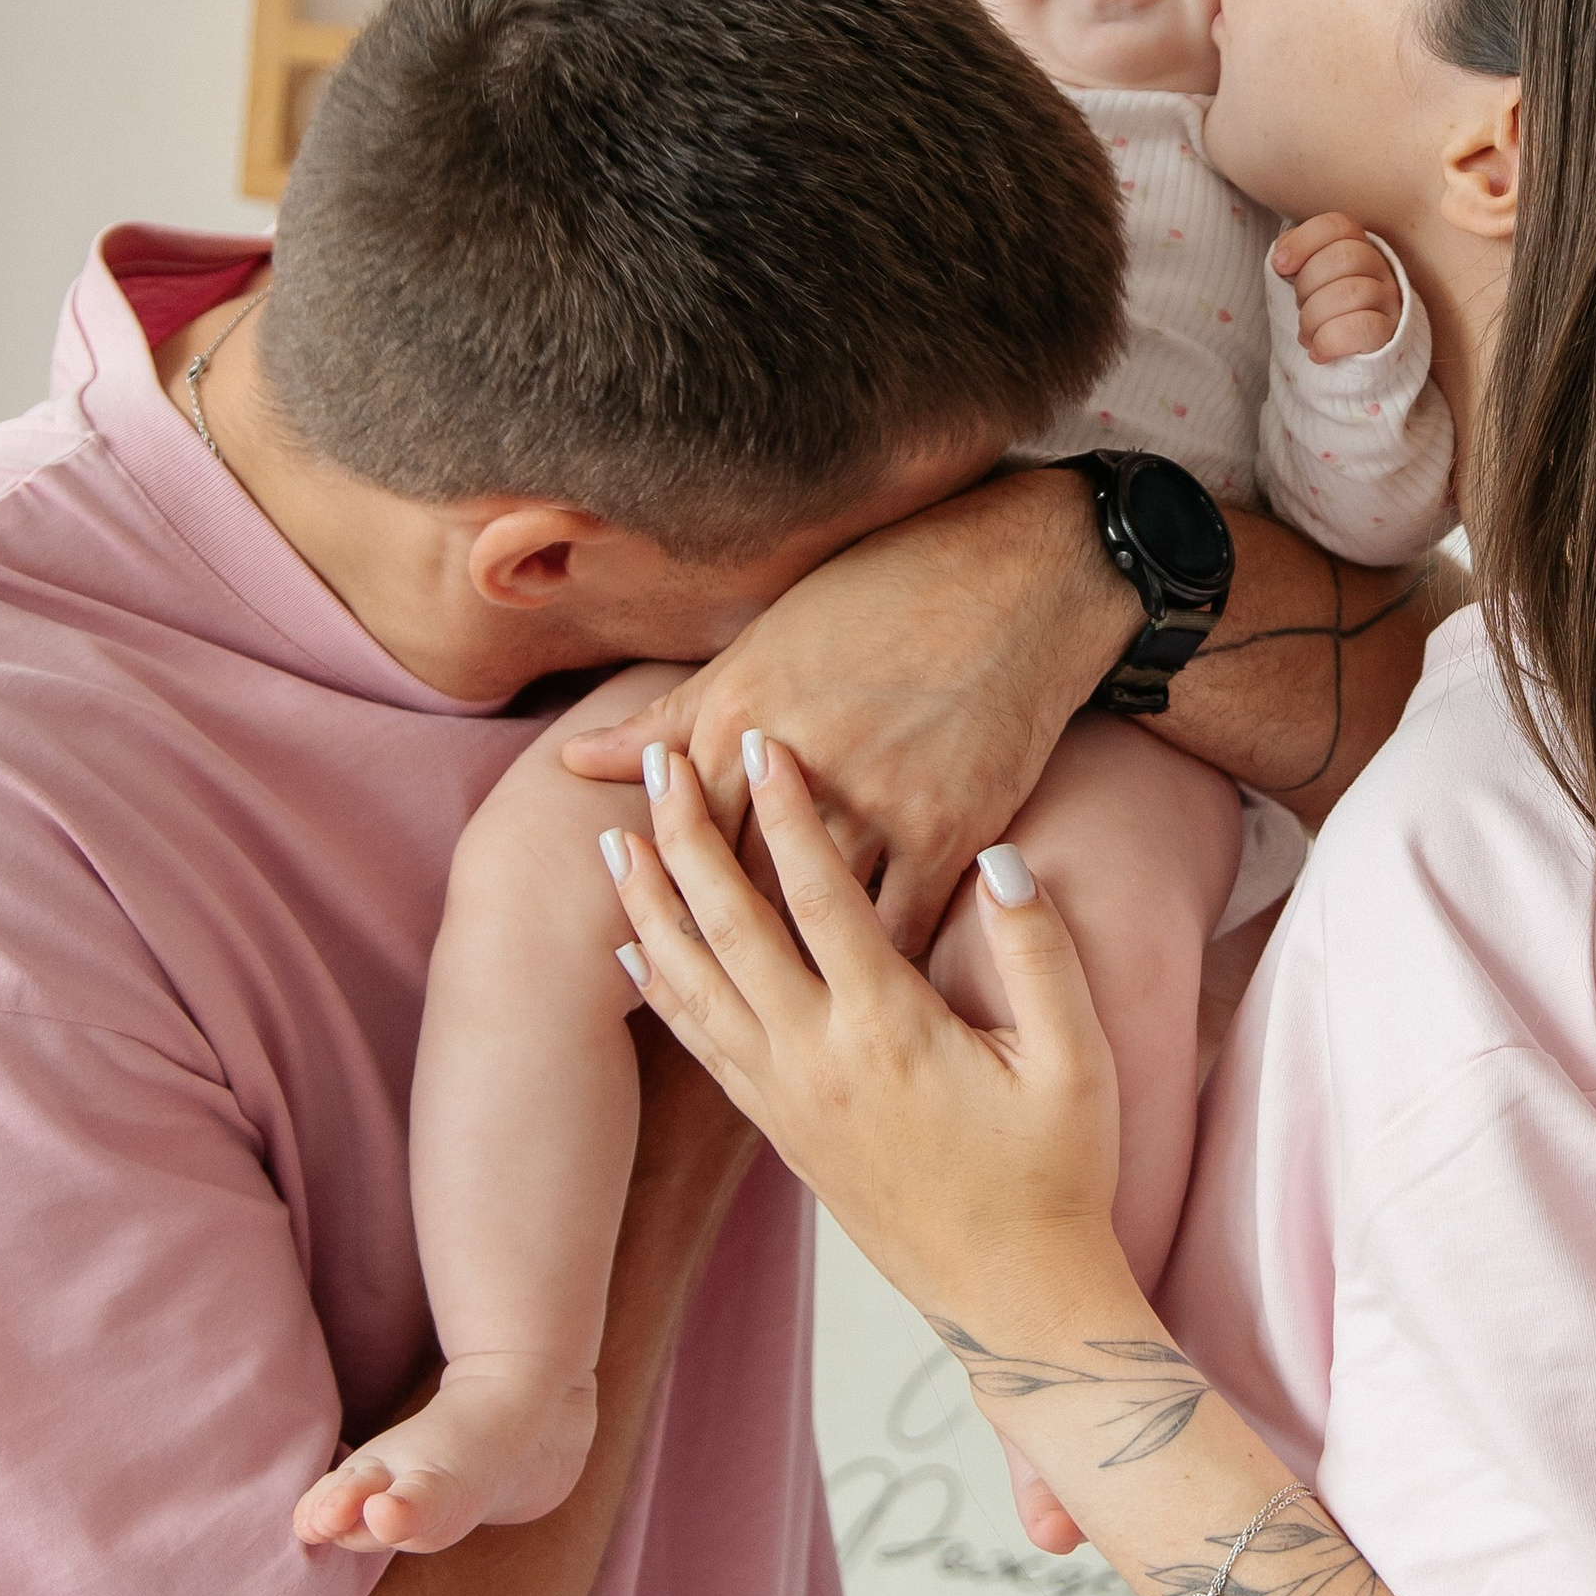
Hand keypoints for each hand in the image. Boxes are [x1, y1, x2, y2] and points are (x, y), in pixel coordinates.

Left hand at [561, 469, 1133, 953]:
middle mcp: (799, 765)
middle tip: (696, 998)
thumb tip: (574, 761)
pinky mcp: (949, 829)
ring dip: (787, 972)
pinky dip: (877, 965)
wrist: (1021, 577)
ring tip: (767, 1018)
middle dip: (713, 946)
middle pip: (732, 886)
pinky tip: (859, 1001)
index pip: (678, 832)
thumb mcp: (765, 639)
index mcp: (741, 714)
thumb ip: (672, 715)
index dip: (657, 890)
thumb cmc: (885, 591)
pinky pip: (902, 923)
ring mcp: (877, 802)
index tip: (640, 938)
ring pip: (808, 916)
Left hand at [606, 739, 1121, 1334]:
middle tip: (655, 767)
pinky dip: (661, 988)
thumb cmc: (1058, 1173)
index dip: (787, 812)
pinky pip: (701, 1046)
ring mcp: (790, 1099)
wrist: (1015, 1295)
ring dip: (650, 908)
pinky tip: (634, 951)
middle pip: (730, 929)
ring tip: (611, 841)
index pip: (820, 895)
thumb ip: (1038, 952)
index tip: (762, 740)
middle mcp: (819, 1060)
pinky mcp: (781, 1133)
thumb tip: (1002, 858)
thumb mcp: (1077, 1058)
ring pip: (696, 986)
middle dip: (686, 840)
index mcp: (889, 1029)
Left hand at [1271, 213, 1403, 364]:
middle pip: (1344, 257)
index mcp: (1359, 247)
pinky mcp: (1389, 333)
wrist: (1353, 354)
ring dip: (1314, 317)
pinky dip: (1329, 341)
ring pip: (1351, 292)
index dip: (1304, 241)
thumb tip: (1282, 259)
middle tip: (1299, 306)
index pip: (1337, 226)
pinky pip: (1360, 328)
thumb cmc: (1325, 309)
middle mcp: (1381, 268)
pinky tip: (1318, 352)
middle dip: (1307, 284)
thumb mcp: (1308, 277)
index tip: (1280, 266)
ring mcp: (1389, 300)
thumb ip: (1295, 257)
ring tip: (1306, 334)